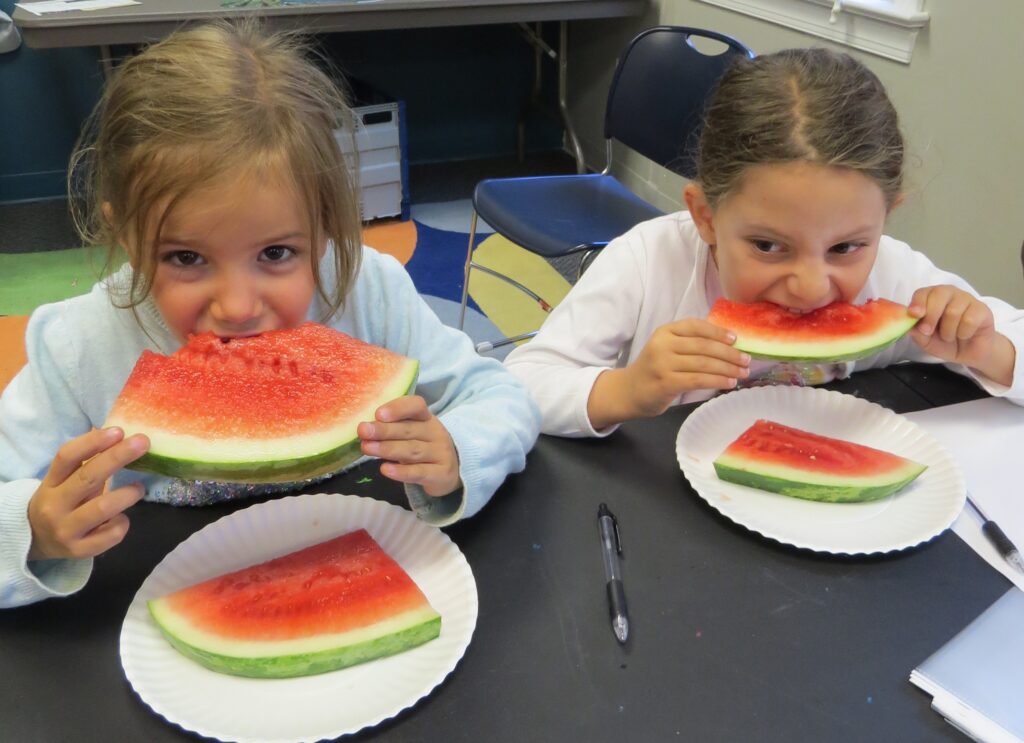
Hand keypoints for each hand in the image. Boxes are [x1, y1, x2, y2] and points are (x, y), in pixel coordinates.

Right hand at [28, 427, 149, 560]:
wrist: (36, 541)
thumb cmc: (61, 502)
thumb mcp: (64, 481)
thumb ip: (87, 463)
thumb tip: (121, 435)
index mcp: (50, 483)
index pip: (67, 457)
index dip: (93, 442)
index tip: (118, 431)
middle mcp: (54, 506)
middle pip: (88, 477)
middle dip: (118, 457)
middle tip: (143, 443)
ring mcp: (66, 530)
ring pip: (103, 507)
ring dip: (127, 494)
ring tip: (138, 488)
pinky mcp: (79, 551)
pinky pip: (110, 535)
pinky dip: (122, 523)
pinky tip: (122, 517)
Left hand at [358, 395, 461, 496]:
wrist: (449, 473)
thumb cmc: (421, 448)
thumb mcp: (411, 434)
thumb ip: (391, 428)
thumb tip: (363, 427)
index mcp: (426, 418)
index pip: (416, 406)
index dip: (398, 408)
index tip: (378, 414)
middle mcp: (436, 433)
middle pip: (409, 430)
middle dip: (384, 430)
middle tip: (363, 431)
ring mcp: (441, 454)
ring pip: (412, 450)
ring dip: (388, 449)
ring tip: (367, 448)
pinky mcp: (441, 474)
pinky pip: (419, 472)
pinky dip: (401, 471)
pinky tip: (385, 469)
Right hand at [588, 319, 749, 428]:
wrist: (629, 391)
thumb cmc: (654, 370)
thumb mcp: (667, 349)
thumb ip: (690, 344)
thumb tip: (728, 346)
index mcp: (665, 332)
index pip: (696, 326)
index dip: (718, 332)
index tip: (736, 339)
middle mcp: (663, 345)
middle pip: (704, 346)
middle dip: (730, 354)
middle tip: (746, 360)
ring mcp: (663, 364)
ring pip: (704, 363)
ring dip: (728, 368)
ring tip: (742, 373)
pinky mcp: (666, 383)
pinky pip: (698, 380)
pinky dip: (717, 381)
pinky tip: (729, 383)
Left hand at [909, 285, 997, 365]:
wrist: (970, 353)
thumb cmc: (945, 342)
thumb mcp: (926, 341)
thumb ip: (918, 333)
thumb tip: (911, 326)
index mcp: (932, 297)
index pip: (923, 292)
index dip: (918, 302)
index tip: (914, 315)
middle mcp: (950, 294)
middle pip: (939, 294)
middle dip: (931, 316)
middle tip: (928, 332)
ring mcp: (967, 299)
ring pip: (953, 311)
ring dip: (948, 331)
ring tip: (950, 336)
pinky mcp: (982, 309)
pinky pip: (969, 320)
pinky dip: (963, 333)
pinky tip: (965, 334)